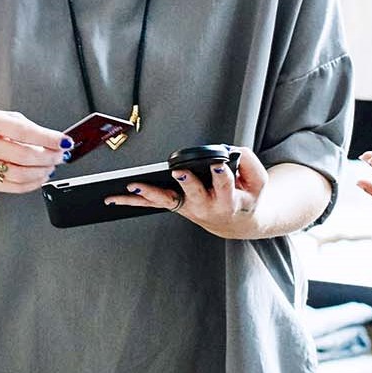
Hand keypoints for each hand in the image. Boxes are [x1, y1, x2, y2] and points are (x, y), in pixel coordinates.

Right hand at [0, 109, 71, 193]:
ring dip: (43, 172)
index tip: (65, 141)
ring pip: (20, 175)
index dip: (48, 138)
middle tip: (61, 155)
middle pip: (24, 156)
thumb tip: (52, 139)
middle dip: (49, 157)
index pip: (23, 132)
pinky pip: (14, 187)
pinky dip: (33, 183)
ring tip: (51, 165)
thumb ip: (24, 126)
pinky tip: (40, 176)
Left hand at [109, 147, 268, 238]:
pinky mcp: (174, 206)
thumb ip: (249, 163)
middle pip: (194, 195)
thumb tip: (231, 152)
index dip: (222, 176)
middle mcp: (205, 206)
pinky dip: (132, 201)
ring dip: (149, 194)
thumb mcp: (258, 181)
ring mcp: (187, 208)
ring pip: (166, 202)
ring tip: (133, 186)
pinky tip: (113, 198)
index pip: (227, 186)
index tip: (218, 166)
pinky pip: (151, 205)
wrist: (235, 220)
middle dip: (187, 183)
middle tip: (179, 172)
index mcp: (229, 200)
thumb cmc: (245, 196)